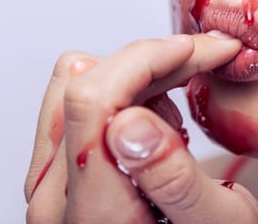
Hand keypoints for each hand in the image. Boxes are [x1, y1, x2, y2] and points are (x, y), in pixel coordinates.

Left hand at [24, 33, 257, 222]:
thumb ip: (174, 181)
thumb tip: (132, 122)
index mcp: (96, 214)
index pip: (91, 101)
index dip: (144, 59)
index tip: (194, 51)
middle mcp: (56, 197)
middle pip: (82, 84)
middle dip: (151, 60)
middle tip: (205, 61)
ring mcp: (52, 182)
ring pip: (77, 84)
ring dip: (139, 76)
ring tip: (182, 108)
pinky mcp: (60, 171)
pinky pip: (81, 102)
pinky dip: (127, 91)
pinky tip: (159, 117)